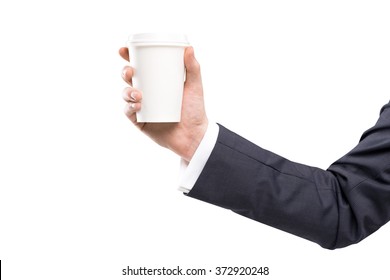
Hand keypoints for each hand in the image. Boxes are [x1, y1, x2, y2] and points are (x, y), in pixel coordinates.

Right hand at [119, 46, 207, 161]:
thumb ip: (193, 68)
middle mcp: (146, 93)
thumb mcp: (195, 87)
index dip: (128, 57)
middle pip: (129, 79)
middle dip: (125, 72)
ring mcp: (142, 107)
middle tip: (130, 71)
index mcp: (156, 81)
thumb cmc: (195, 110)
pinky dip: (130, 107)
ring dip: (126, 91)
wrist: (194, 135)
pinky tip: (137, 105)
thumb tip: (189, 48)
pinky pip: (129, 113)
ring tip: (137, 94)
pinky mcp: (140, 122)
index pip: (140, 66)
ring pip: (126, 95)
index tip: (124, 50)